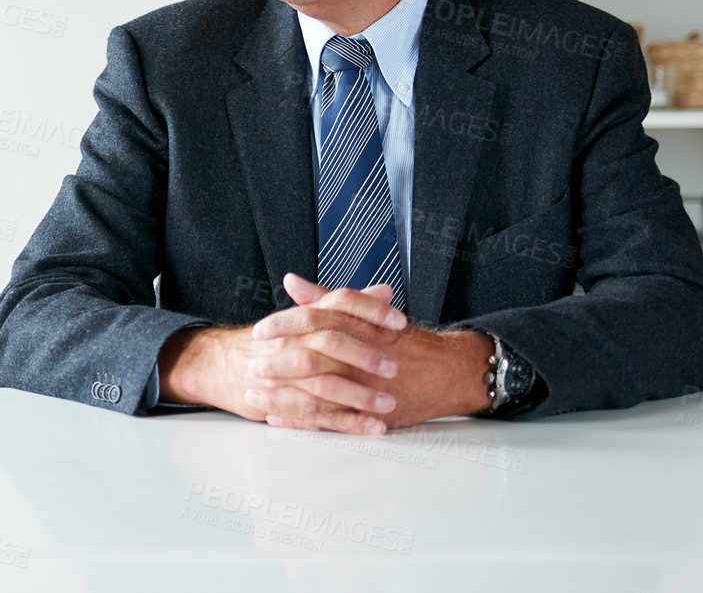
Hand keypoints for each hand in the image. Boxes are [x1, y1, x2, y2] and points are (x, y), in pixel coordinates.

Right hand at [156, 277, 406, 434]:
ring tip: (388, 402)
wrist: (220, 364)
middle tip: (393, 365)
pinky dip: (347, 423)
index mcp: (302, 317)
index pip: (338, 303)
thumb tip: (384, 291)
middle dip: (364, 355)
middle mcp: (292, 341)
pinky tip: (371, 427)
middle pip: (330, 342)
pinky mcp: (284, 403)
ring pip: (324, 383)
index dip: (370, 311)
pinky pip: (318, 415)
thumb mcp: (307, 316)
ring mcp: (286, 374)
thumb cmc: (269, 342)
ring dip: (359, 395)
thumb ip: (348, 305)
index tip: (399, 321)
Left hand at [251, 273, 494, 430]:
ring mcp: (367, 389)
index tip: (260, 331)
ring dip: (282, 397)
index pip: (315, 321)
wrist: (449, 371)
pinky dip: (302, 421)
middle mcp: (362, 358)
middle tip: (252, 367)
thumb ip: (326, 300)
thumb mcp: (368, 314)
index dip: (284, 326)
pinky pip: (331, 421)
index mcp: (360, 328)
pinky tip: (279, 418)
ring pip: (317, 395)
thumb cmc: (405, 341)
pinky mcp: (372, 415)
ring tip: (256, 396)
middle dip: (277, 365)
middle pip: (311, 360)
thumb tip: (291, 281)